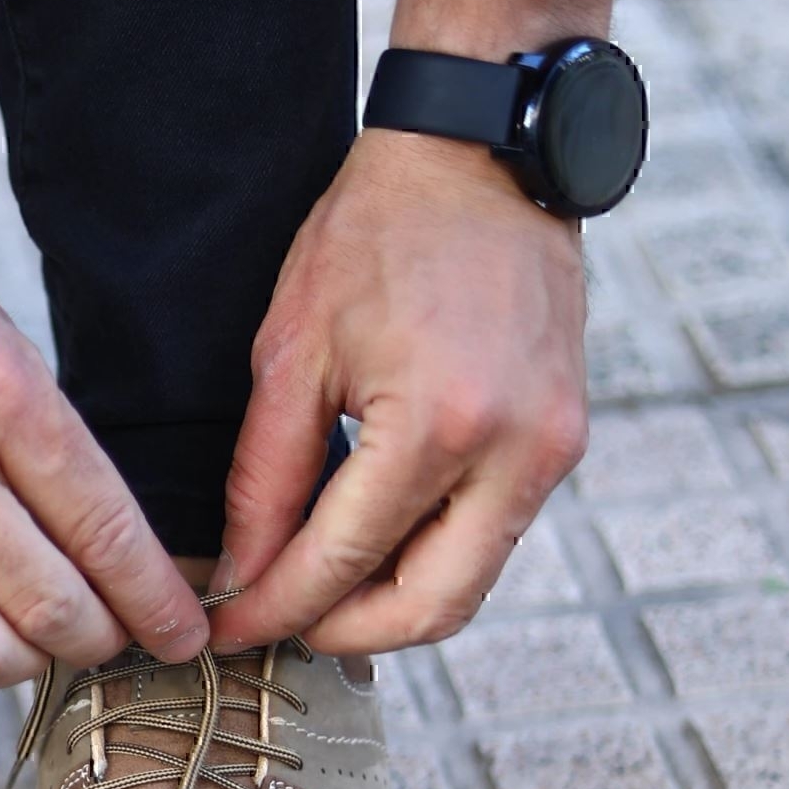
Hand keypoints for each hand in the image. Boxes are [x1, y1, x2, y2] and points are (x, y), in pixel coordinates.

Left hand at [210, 129, 587, 654]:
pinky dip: (428, 555)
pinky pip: (492, 533)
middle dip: (344, 632)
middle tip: (273, 624)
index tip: (225, 631)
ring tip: (311, 587)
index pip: (345, 561)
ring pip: (469, 580)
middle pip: (431, 608)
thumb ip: (265, 477)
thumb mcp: (291, 353)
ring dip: (388, 602)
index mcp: (439, 425)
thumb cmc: (373, 235)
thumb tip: (244, 572)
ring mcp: (553, 448)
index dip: (276, 609)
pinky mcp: (564, 438)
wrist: (478, 156)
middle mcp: (516, 451)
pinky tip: (367, 541)